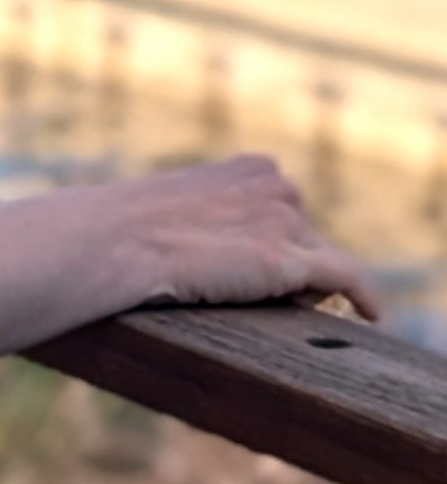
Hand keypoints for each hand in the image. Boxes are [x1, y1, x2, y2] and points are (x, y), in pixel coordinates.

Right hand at [107, 154, 380, 321]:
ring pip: (317, 262)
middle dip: (289, 261)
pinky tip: (372, 316)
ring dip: (303, 285)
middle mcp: (274, 185)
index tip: (265, 265)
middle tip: (254, 292)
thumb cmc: (123, 231)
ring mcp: (284, 220)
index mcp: (249, 167)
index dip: (277, 240)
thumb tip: (229, 253)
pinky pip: (345, 279)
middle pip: (305, 235)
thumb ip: (212, 218)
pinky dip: (364, 296)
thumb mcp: (175, 210)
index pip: (285, 209)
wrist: (111, 244)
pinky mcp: (288, 261)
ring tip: (271, 307)